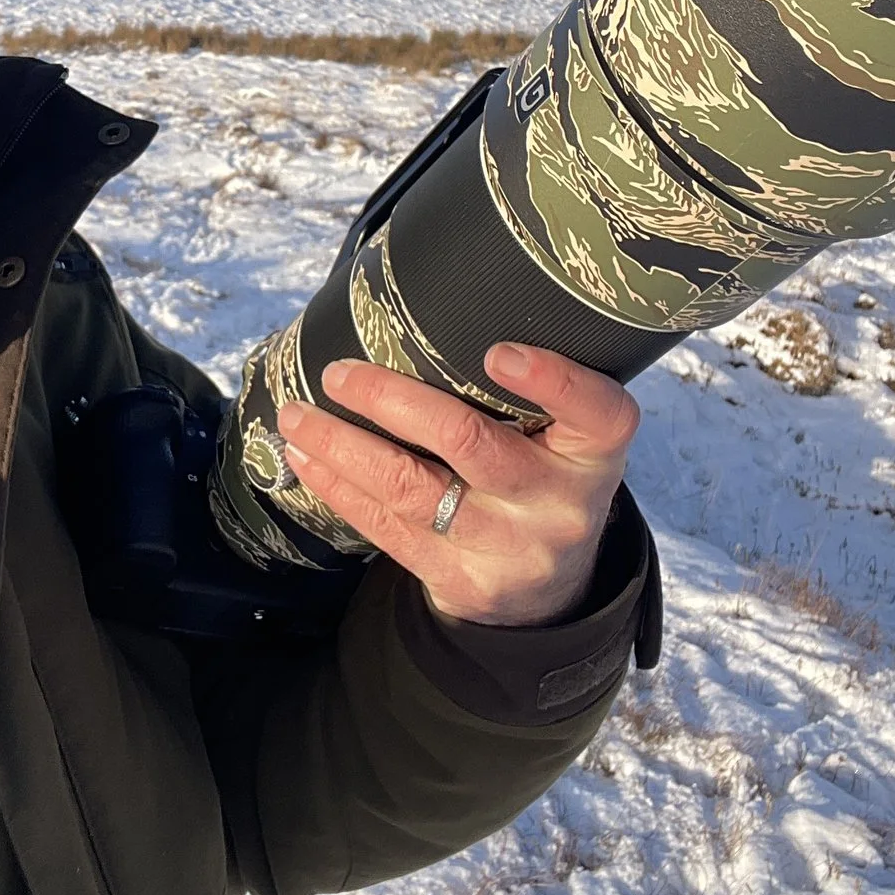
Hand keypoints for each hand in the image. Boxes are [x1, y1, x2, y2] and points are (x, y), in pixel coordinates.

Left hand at [275, 343, 638, 627]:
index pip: (597, 414)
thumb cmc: (546, 476)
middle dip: (392, 402)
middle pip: (471, 444)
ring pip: (412, 489)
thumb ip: (532, 387)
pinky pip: (387, 529)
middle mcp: (556, 504)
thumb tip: (429, 303)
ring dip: (342, 446)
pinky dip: (339, 488)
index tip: (497, 352)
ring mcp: (506, 548)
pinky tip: (307, 458)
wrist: (549, 590)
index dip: (552, 382)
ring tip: (296, 414)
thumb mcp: (567, 435)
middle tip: (339, 372)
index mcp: (593, 455)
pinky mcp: (459, 580)